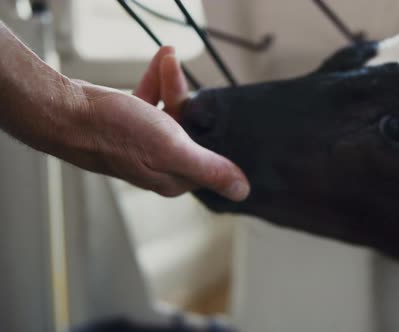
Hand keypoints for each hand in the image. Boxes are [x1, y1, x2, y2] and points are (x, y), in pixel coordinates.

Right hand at [61, 47, 249, 199]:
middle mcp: (159, 164)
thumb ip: (209, 169)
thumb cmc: (114, 133)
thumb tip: (242, 191)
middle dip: (185, 99)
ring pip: (169, 113)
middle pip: (189, 131)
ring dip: (170, 84)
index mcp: (174, 177)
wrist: (63, 112)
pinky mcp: (126, 126)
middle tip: (175, 71)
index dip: (212, 131)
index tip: (213, 106)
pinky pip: (150, 103)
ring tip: (165, 59)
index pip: (209, 160)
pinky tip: (158, 62)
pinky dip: (155, 83)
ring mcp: (141, 145)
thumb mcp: (173, 149)